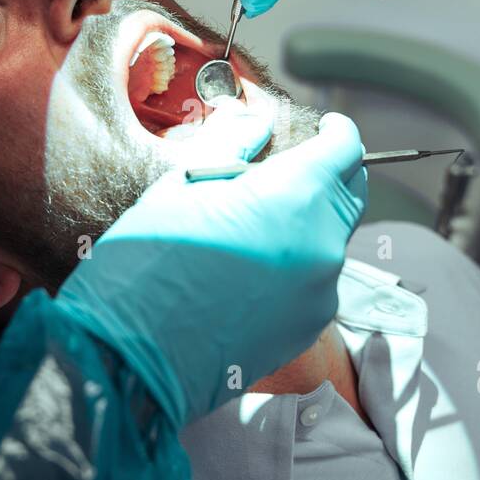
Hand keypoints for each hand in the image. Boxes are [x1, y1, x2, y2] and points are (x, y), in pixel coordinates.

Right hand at [57, 109, 366, 426]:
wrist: (131, 357)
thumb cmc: (146, 263)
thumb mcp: (181, 186)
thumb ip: (230, 147)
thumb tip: (254, 122)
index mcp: (293, 198)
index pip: (345, 150)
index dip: (337, 131)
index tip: (324, 125)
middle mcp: (321, 245)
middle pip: (349, 194)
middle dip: (328, 174)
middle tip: (291, 167)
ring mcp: (320, 292)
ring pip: (330, 240)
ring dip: (306, 222)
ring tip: (253, 225)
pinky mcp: (307, 327)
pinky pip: (315, 281)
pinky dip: (294, 265)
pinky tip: (248, 269)